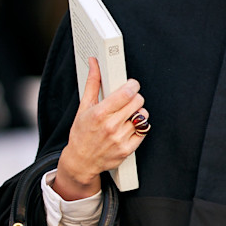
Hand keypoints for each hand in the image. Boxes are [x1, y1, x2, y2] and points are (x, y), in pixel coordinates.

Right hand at [54, 58, 147, 199]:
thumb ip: (92, 83)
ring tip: (127, 115)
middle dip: (135, 98)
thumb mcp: (84, 107)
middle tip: (128, 100)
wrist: (81, 161)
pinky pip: (144, 130)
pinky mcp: (128, 149)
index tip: (131, 85)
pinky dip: (139, 126)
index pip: (127, 93)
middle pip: (138, 101)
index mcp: (100, 113)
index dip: (132, 85)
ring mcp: (120, 139)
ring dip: (138, 112)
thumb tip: (94, 63)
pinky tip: (129, 127)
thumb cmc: (81, 133)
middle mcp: (111, 126)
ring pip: (143, 115)